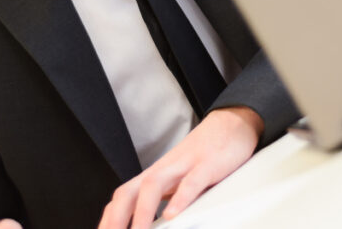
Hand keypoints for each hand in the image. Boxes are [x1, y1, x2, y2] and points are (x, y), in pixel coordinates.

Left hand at [98, 106, 263, 228]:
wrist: (232, 124)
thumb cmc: (205, 156)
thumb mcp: (182, 182)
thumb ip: (167, 200)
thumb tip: (156, 224)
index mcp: (155, 176)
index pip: (122, 199)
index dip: (109, 219)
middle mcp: (164, 169)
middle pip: (128, 193)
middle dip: (115, 220)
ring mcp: (183, 165)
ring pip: (153, 186)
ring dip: (142, 213)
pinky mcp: (206, 164)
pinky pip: (190, 182)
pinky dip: (180, 199)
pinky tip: (173, 215)